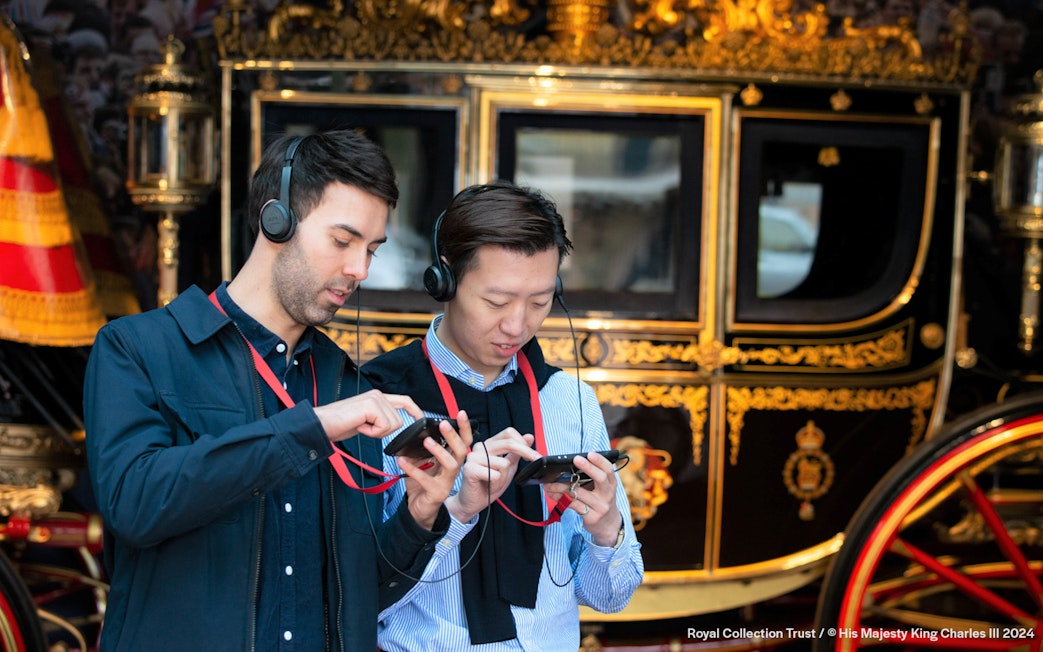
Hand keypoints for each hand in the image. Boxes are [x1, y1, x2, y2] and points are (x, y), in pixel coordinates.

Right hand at [313, 389, 422, 440]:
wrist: (321, 424)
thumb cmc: (339, 424)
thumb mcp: (365, 420)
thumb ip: (379, 418)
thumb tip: (394, 424)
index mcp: (377, 397)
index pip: (404, 400)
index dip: (415, 410)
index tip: (420, 419)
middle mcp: (377, 395)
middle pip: (398, 420)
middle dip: (384, 431)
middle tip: (365, 428)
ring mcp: (374, 398)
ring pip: (392, 425)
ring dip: (376, 432)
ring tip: (360, 426)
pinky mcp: (371, 405)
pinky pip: (383, 427)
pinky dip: (371, 432)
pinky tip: (359, 426)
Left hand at [399, 411, 473, 528]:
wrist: (418, 510)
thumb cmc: (422, 484)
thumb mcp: (423, 462)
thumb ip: (422, 449)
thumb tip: (415, 434)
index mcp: (452, 460)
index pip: (463, 442)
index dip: (464, 428)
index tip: (461, 414)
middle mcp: (453, 471)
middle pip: (461, 451)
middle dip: (453, 436)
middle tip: (443, 424)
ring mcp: (447, 483)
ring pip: (451, 465)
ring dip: (439, 451)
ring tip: (427, 441)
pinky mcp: (436, 493)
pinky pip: (426, 480)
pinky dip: (413, 469)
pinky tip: (402, 461)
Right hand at [445, 428, 541, 522]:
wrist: (473, 502)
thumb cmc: (489, 485)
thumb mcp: (508, 467)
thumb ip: (517, 452)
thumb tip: (529, 436)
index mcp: (489, 444)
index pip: (509, 433)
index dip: (523, 442)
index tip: (532, 455)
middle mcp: (480, 447)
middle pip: (508, 443)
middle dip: (526, 452)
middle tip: (535, 460)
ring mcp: (473, 457)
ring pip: (503, 463)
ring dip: (504, 476)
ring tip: (495, 482)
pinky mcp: (469, 469)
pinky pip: (494, 474)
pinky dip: (496, 482)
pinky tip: (488, 484)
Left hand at [543, 451, 622, 546]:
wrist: (608, 525)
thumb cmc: (600, 501)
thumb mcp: (602, 489)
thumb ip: (592, 478)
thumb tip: (571, 464)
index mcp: (611, 484)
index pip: (608, 470)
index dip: (600, 461)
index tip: (590, 454)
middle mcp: (608, 494)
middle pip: (600, 478)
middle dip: (588, 467)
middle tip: (576, 459)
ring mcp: (600, 506)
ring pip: (579, 493)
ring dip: (561, 486)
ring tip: (549, 483)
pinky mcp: (591, 517)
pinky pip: (573, 505)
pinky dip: (560, 498)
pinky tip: (552, 494)